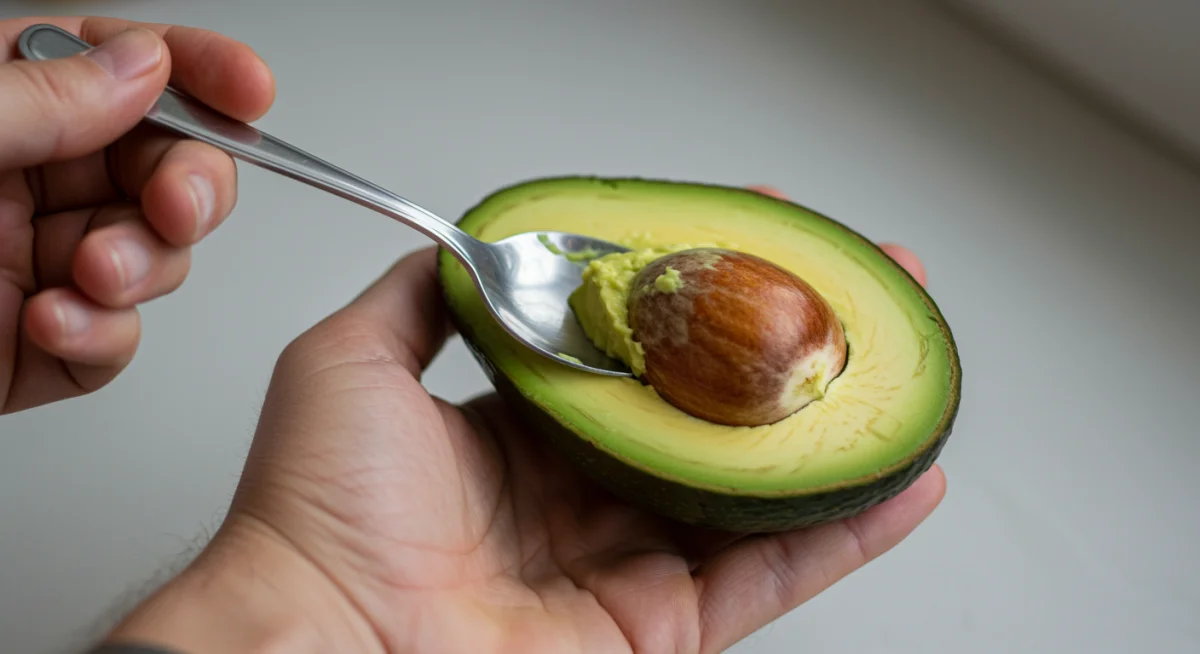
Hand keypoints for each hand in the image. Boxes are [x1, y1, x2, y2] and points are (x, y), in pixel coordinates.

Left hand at [0, 16, 273, 413]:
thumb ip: (40, 99)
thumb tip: (141, 65)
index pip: (115, 63)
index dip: (193, 67)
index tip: (250, 88)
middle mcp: (19, 182)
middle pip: (159, 162)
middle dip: (188, 185)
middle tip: (179, 207)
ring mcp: (33, 264)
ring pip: (153, 254)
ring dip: (142, 268)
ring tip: (92, 278)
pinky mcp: (35, 347)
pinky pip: (113, 339)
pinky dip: (103, 338)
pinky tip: (56, 329)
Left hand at [101, 188, 944, 653]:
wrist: (323, 642)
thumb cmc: (317, 512)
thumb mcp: (353, 361)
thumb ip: (426, 297)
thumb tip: (470, 243)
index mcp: (515, 436)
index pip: (628, 356)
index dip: (690, 298)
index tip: (744, 237)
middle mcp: (577, 499)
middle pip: (702, 418)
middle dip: (780, 352)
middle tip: (845, 291)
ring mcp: (627, 564)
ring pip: (750, 491)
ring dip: (829, 430)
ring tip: (892, 367)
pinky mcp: (663, 629)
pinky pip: (772, 573)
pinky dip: (847, 530)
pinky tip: (901, 476)